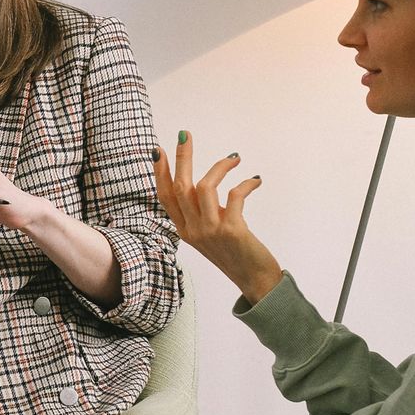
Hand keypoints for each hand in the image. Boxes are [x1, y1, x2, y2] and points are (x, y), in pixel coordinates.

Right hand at [154, 131, 282, 303]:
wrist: (255, 279)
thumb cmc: (235, 254)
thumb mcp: (210, 233)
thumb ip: (204, 212)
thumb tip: (205, 185)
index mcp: (184, 230)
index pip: (165, 197)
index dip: (160, 173)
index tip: (158, 151)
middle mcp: (193, 230)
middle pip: (180, 187)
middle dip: (182, 157)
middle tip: (185, 135)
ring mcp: (210, 231)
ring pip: (203, 188)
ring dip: (219, 167)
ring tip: (234, 159)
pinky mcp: (231, 230)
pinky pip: (234, 195)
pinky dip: (245, 184)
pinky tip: (254, 181)